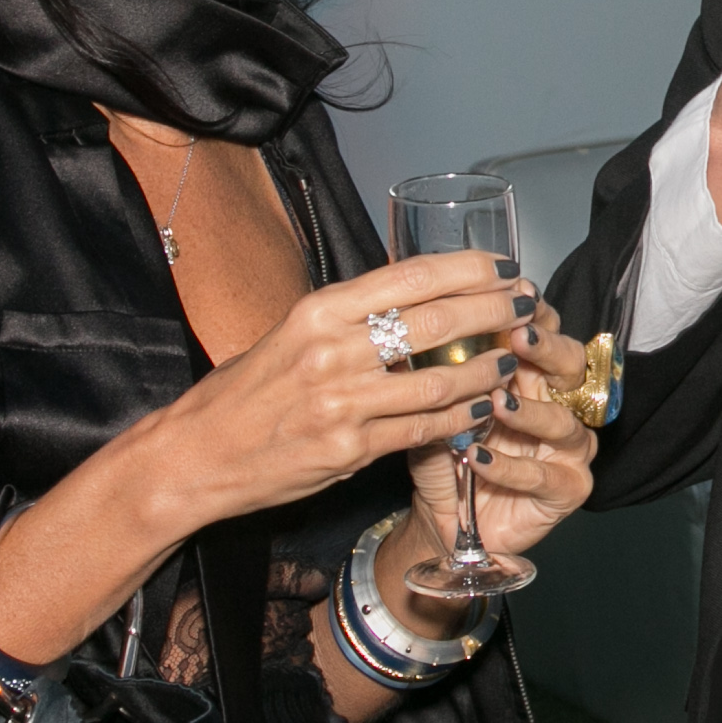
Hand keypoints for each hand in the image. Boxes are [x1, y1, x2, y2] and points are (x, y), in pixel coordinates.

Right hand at [154, 250, 527, 530]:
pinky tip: (482, 409)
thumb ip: (347, 318)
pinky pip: (423, 430)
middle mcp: (334, 349)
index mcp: (320, 310)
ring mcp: (344, 401)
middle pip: (438, 319)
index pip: (412, 276)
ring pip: (441, 379)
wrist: (193, 456)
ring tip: (513, 360)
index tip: (503, 266)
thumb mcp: (290, 334)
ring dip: (487, 368)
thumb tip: (410, 299)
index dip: (469, 269)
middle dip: (495, 311)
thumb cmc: (242, 393)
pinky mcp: (349, 448)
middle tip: (527, 306)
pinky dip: (460, 418)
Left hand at [394, 289, 599, 576]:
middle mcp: (560, 404)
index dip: (535, 314)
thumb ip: (441, 373)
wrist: (445, 518)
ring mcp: (569, 448)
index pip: (546, 333)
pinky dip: (509, 467)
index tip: (515, 296)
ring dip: (529, 411)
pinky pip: (544, 476)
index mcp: (532, 376)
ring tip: (497, 402)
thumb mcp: (435, 407)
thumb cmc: (444, 455)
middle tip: (520, 337)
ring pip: (563, 422)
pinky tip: (478, 457)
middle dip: (547, 349)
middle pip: (571, 367)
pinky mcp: (569, 489)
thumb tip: (422, 329)